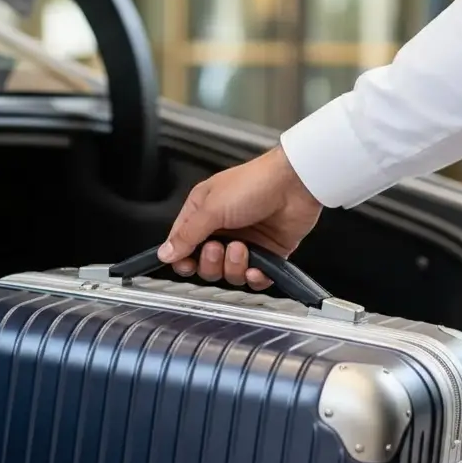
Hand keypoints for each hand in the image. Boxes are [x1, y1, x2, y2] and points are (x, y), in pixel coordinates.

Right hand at [157, 147, 322, 289]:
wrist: (295, 183)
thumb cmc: (254, 183)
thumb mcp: (212, 207)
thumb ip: (187, 234)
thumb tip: (165, 253)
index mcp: (203, 212)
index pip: (182, 244)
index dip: (182, 258)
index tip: (187, 263)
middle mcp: (222, 229)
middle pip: (204, 265)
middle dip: (210, 262)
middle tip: (219, 247)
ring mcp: (245, 243)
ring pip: (229, 274)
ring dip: (234, 266)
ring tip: (243, 248)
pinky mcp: (267, 254)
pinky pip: (254, 279)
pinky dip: (254, 277)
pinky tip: (257, 267)